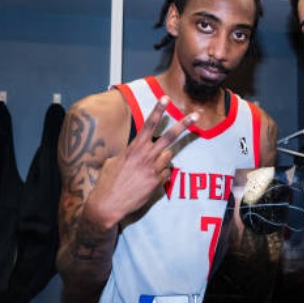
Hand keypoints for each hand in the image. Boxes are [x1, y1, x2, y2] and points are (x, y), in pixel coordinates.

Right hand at [86, 96, 196, 227]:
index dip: (158, 110)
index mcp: (134, 149)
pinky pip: (167, 173)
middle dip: (184, 124)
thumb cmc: (107, 182)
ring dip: (163, 159)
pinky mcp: (157, 182)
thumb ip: (128, 153)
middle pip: (169, 136)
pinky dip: (162, 174)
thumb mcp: (114, 162)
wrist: (108, 204)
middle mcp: (146, 156)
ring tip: (149, 167)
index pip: (149, 125)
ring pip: (169, 156)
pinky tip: (150, 180)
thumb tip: (136, 152)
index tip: (165, 98)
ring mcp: (153, 170)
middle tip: (196, 114)